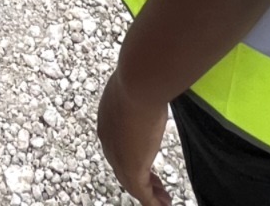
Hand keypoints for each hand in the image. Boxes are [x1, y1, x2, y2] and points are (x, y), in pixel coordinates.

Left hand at [96, 67, 172, 205]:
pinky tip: (162, 205)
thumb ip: (144, 89)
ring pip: (131, 181)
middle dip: (140, 177)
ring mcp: (117, 155)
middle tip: (155, 186)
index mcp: (107, 119)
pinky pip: (141, 192)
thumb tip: (156, 80)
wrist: (138, 83)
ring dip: (148, 192)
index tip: (145, 159)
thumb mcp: (140, 83)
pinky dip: (151, 200)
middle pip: (122, 165)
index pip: (118, 143)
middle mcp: (108, 140)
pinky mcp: (131, 168)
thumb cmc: (142, 77)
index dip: (133, 154)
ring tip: (162, 199)